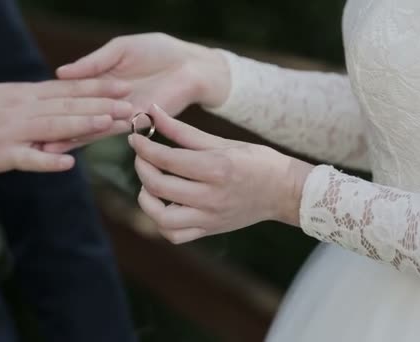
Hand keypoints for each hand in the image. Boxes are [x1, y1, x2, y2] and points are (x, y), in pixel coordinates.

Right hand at [0, 80, 132, 175]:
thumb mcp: (4, 99)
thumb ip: (34, 101)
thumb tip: (61, 100)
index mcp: (24, 95)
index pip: (67, 89)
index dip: (97, 87)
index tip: (123, 86)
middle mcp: (22, 108)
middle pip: (66, 105)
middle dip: (100, 104)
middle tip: (130, 105)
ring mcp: (11, 131)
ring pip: (52, 126)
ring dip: (81, 124)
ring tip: (109, 122)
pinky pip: (27, 158)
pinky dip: (48, 161)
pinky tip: (69, 164)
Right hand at [42, 33, 229, 153]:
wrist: (190, 63)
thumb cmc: (157, 51)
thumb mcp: (118, 51)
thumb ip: (92, 64)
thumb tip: (60, 73)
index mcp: (102, 83)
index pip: (72, 96)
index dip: (52, 103)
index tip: (27, 110)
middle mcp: (108, 103)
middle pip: (76, 116)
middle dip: (53, 126)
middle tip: (26, 136)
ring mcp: (121, 115)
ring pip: (88, 128)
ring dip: (66, 137)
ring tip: (40, 146)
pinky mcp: (136, 122)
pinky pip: (110, 130)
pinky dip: (90, 136)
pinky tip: (69, 143)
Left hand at [128, 105, 313, 243]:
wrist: (284, 192)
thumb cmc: (256, 161)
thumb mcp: (221, 141)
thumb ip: (182, 130)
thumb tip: (153, 112)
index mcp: (217, 168)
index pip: (168, 158)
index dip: (144, 147)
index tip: (135, 138)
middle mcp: (212, 196)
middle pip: (160, 185)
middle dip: (142, 167)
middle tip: (141, 157)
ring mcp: (210, 217)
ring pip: (163, 218)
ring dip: (147, 200)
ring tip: (149, 184)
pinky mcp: (210, 230)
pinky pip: (175, 235)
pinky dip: (161, 222)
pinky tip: (163, 204)